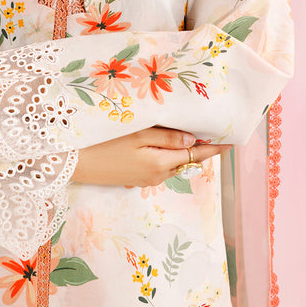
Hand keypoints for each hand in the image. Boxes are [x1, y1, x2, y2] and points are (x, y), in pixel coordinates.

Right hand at [71, 126, 230, 187]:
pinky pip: (159, 165)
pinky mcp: (135, 177)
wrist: (73, 163)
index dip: (215, 148)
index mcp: (161, 164)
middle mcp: (157, 175)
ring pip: (173, 162)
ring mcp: (145, 179)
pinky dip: (167, 154)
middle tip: (211, 128)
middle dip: (199, 147)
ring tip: (190, 131)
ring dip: (182, 150)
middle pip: (186, 159)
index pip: (197, 155)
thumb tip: (194, 141)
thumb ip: (168, 138)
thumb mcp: (138, 135)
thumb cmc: (104, 144)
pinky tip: (162, 141)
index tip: (232, 140)